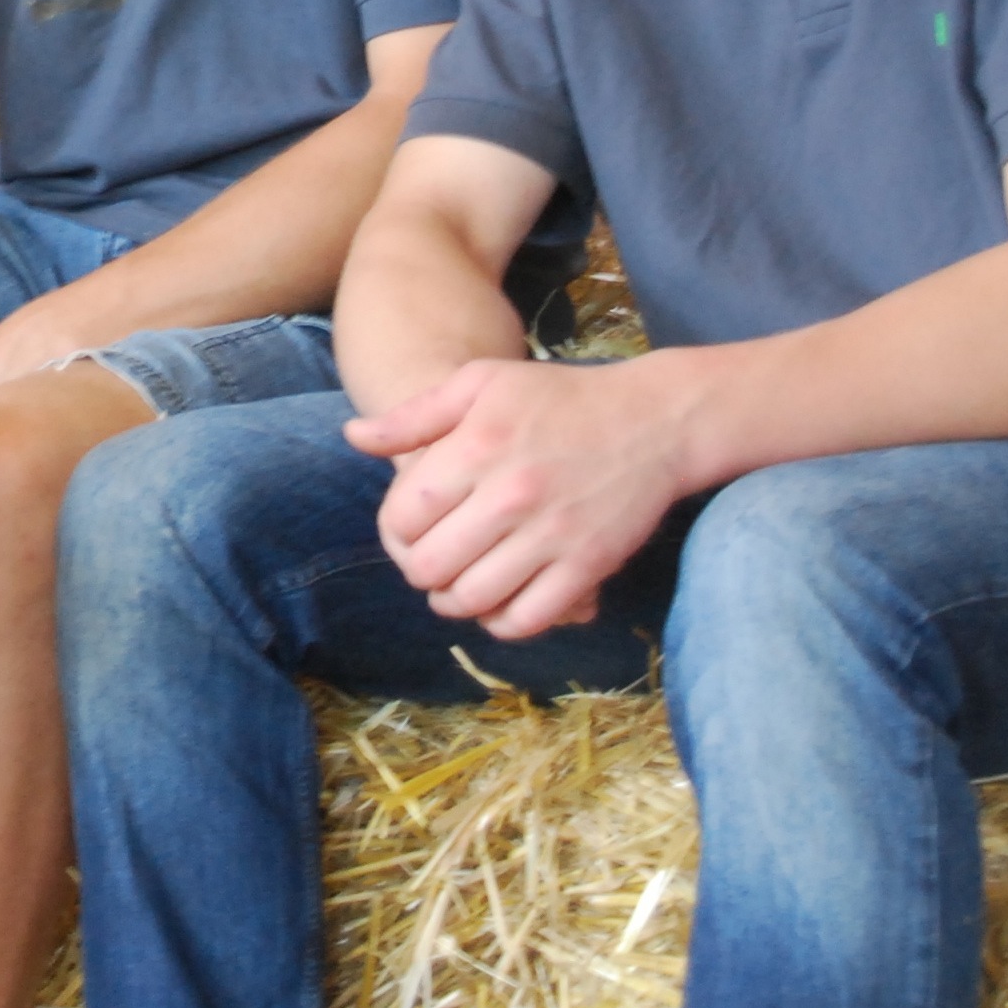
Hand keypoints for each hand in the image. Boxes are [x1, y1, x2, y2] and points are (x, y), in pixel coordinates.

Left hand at [347, 356, 698, 642]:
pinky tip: (498, 601)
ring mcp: (552, 534)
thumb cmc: (558, 397)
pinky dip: (501, 622)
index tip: (411, 526)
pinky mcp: (587, 566)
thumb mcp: (480, 384)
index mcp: (477, 447)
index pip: (401, 517)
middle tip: (432, 560)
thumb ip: (414, 416)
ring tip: (458, 584)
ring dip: (454, 601)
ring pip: (472, 600)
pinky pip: (526, 619)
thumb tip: (353, 438)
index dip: (395, 530)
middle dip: (420, 569)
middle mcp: (511, 494)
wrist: (653, 420)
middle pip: (430, 566)